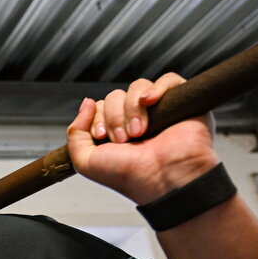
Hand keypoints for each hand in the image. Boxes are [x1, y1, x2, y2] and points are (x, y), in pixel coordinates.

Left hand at [67, 73, 217, 204]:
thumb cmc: (128, 176)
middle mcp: (136, 119)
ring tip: (139, 132)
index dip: (98, 118)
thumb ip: (76, 133)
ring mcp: (159, 110)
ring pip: (137, 87)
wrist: (161, 179)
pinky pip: (168, 80)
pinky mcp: (181, 103)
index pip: (100, 107)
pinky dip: (156, 88)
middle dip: (114, 117)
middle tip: (123, 139)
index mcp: (116, 131)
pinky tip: (150, 102)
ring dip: (132, 109)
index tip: (102, 137)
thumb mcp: (86, 161)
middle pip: (115, 96)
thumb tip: (87, 102)